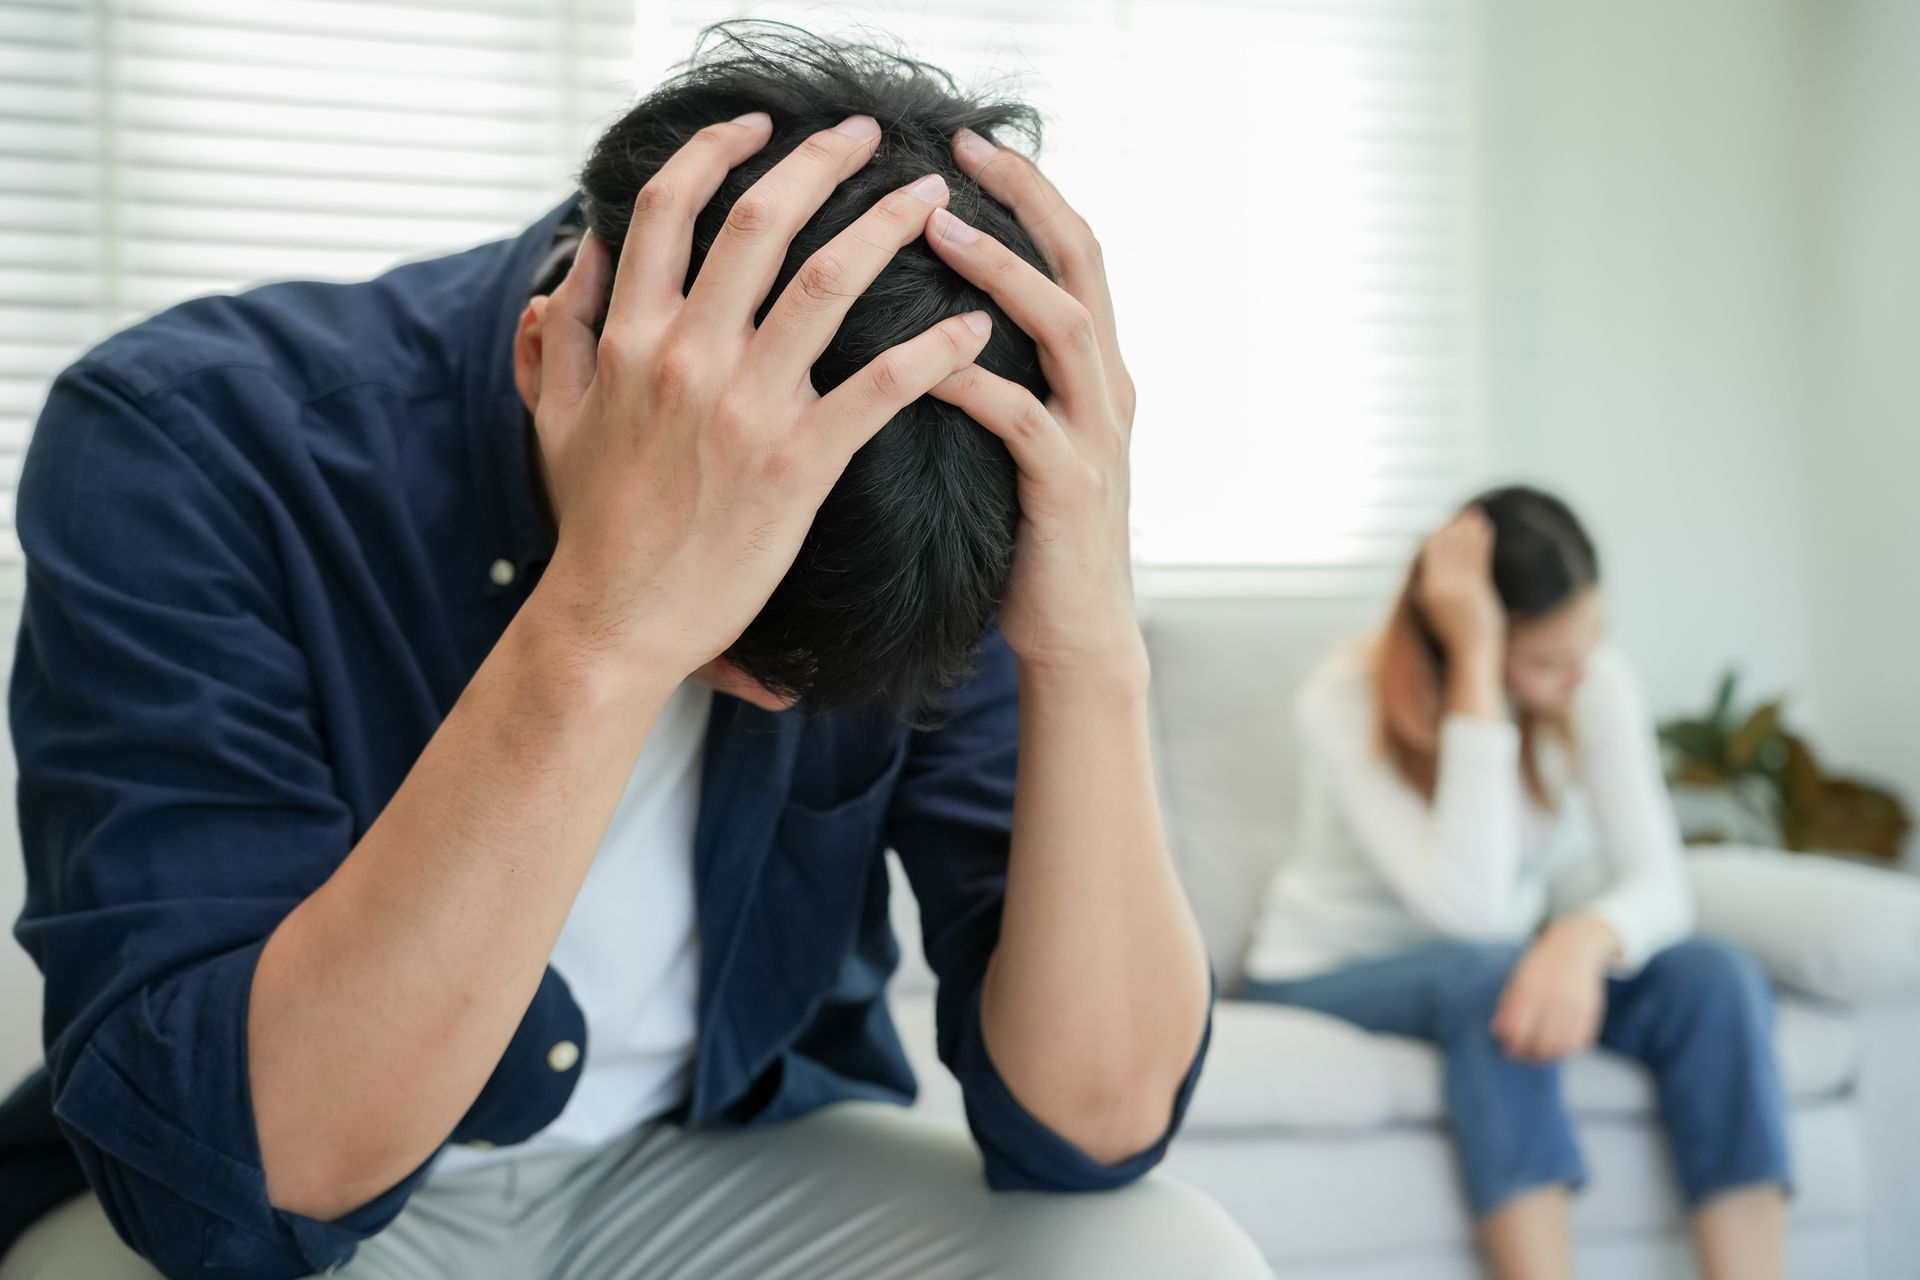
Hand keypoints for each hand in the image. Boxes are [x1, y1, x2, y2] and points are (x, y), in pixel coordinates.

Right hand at [532, 113, 990, 678]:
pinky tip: (971, 327)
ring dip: (887, 227)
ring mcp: (744, 408)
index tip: (760, 125)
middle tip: (868, 135)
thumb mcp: (552, 417)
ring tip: (931, 199)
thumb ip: (556, 333)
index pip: (666, 208)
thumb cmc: (593, 524)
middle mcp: (686, 355)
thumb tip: (577, 259)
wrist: (616, 620)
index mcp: (630, 336)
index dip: (715, 150)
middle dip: (820, 161)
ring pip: (826, 283)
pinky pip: (878, 389)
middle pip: (759, 220)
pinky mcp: (796, 465)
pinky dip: (932, 350)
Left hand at [923, 129, 1143, 676]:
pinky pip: (1023, 421)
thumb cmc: (1028, 532)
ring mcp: (1096, 437)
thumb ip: (1003, 370)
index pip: (1072, 251)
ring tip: (938, 230)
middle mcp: (1107, 388)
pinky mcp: (1069, 490)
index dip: (1028, 190)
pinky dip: (974, 383)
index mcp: (1095, 368)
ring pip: (1065, 328)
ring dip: (1001, 274)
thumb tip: (932, 308)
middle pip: (1082, 264)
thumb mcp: (1024, 433)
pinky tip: (922, 363)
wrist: (1075, 635)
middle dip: (1025, 200)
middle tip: (958, 153)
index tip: (969, 142)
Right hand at [1417, 508, 1504, 662]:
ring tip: (1478, 514)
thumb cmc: (1454, 636)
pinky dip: (1482, 541)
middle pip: (1446, 546)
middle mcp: (1440, 587)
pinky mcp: (1476, 590)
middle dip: (1456, 526)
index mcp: (1427, 590)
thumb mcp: (1433, 613)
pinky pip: (1478, 558)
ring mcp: (1458, 588)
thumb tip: (1418, 584)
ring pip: (1463, 549)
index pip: (1430, 551)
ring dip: (1470, 529)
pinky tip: (1487, 529)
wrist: (1472, 653)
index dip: (1440, 533)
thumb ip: (1425, 595)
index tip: (1449, 521)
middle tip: (1467, 511)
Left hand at [1491, 916, 1619, 1062]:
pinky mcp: (1590, 1011)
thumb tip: (1498, 1033)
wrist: (1575, 947)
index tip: (1507, 1050)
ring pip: (1560, 1046)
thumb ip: (1508, 1006)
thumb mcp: (1518, 978)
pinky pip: (1578, 1042)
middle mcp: (1554, 997)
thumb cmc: (1541, 966)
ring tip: (1538, 1054)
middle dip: (1528, 1054)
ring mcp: (1575, 1005)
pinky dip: (1566, 1050)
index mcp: (1530, 988)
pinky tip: (1556, 1048)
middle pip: (1540, 1042)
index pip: (1518, 1029)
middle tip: (1522, 1055)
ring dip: (1547, 1056)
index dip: (1511, 1046)